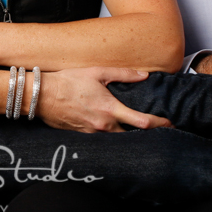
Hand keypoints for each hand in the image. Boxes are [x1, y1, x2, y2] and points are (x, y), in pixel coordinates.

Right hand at [36, 67, 172, 132]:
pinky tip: (112, 130)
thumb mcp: (96, 72)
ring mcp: (93, 133)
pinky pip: (102, 139)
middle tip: (157, 130)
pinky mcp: (82, 136)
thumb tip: (144, 75)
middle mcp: (104, 125)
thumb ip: (123, 74)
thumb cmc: (67, 81)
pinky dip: (111, 135)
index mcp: (110, 109)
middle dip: (146, 135)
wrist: (41, 95)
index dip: (160, 124)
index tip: (170, 124)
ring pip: (117, 139)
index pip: (143, 123)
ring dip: (128, 136)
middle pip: (133, 137)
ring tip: (136, 131)